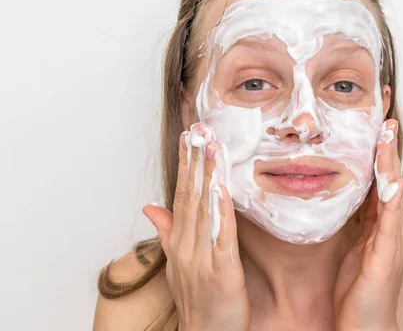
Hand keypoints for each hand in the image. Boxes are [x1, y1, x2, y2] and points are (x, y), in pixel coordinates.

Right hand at [142, 123, 249, 330]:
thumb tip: (150, 206)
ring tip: (210, 148)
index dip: (184, 166)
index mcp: (178, 243)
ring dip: (207, 177)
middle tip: (198, 131)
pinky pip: (221, 237)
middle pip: (189, 197)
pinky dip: (221, 212)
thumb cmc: (196, 300)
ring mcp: (203, 258)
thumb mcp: (177, 263)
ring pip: (204, 211)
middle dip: (194, 162)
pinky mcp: (223, 271)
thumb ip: (167, 232)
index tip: (188, 138)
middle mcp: (187, 247)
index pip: (180, 196)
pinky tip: (221, 189)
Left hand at [333, 119, 402, 330]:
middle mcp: (393, 228)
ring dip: (389, 162)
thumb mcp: (355, 247)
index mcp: (383, 225)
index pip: (381, 179)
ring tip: (386, 133)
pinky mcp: (386, 257)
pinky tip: (392, 179)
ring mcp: (393, 241)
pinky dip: (392, 198)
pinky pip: (390, 222)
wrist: (366, 328)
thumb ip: (355, 221)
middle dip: (387, 146)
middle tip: (385, 114)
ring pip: (392, 192)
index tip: (374, 122)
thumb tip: (342, 195)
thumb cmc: (359, 291)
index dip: (378, 151)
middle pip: (391, 178)